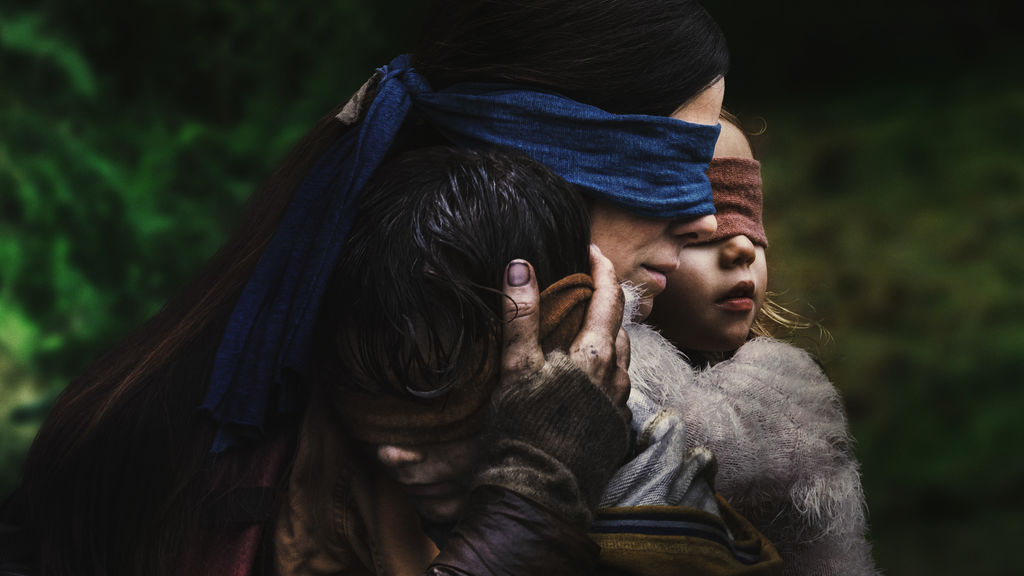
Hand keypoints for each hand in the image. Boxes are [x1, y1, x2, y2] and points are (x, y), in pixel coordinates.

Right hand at [500, 245, 630, 424]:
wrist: (538, 495)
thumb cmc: (523, 429)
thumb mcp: (516, 368)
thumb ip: (521, 315)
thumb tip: (520, 266)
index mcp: (597, 356)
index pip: (610, 298)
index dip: (602, 269)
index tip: (592, 250)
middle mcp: (618, 378)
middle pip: (619, 328)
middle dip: (604, 305)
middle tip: (582, 291)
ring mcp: (619, 407)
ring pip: (621, 360)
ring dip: (605, 340)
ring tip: (580, 334)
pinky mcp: (615, 431)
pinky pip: (616, 389)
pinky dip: (603, 373)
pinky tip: (581, 380)